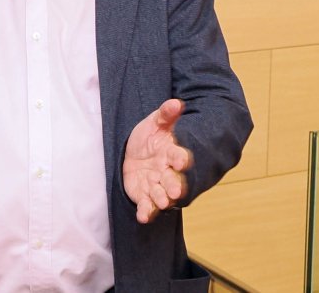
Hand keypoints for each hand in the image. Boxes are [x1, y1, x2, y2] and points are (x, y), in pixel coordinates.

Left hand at [122, 99, 192, 223]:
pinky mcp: (144, 195)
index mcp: (172, 153)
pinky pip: (146, 205)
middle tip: (176, 190)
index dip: (181, 159)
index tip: (182, 161)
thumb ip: (166, 114)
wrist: (136, 153)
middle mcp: (167, 171)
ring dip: (162, 199)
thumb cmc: (150, 137)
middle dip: (174, 185)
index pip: (179, 156)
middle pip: (173, 179)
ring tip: (162, 202)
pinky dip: (146, 212)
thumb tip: (176, 102)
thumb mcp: (155, 122)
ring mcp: (156, 184)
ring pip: (161, 194)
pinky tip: (143, 217)